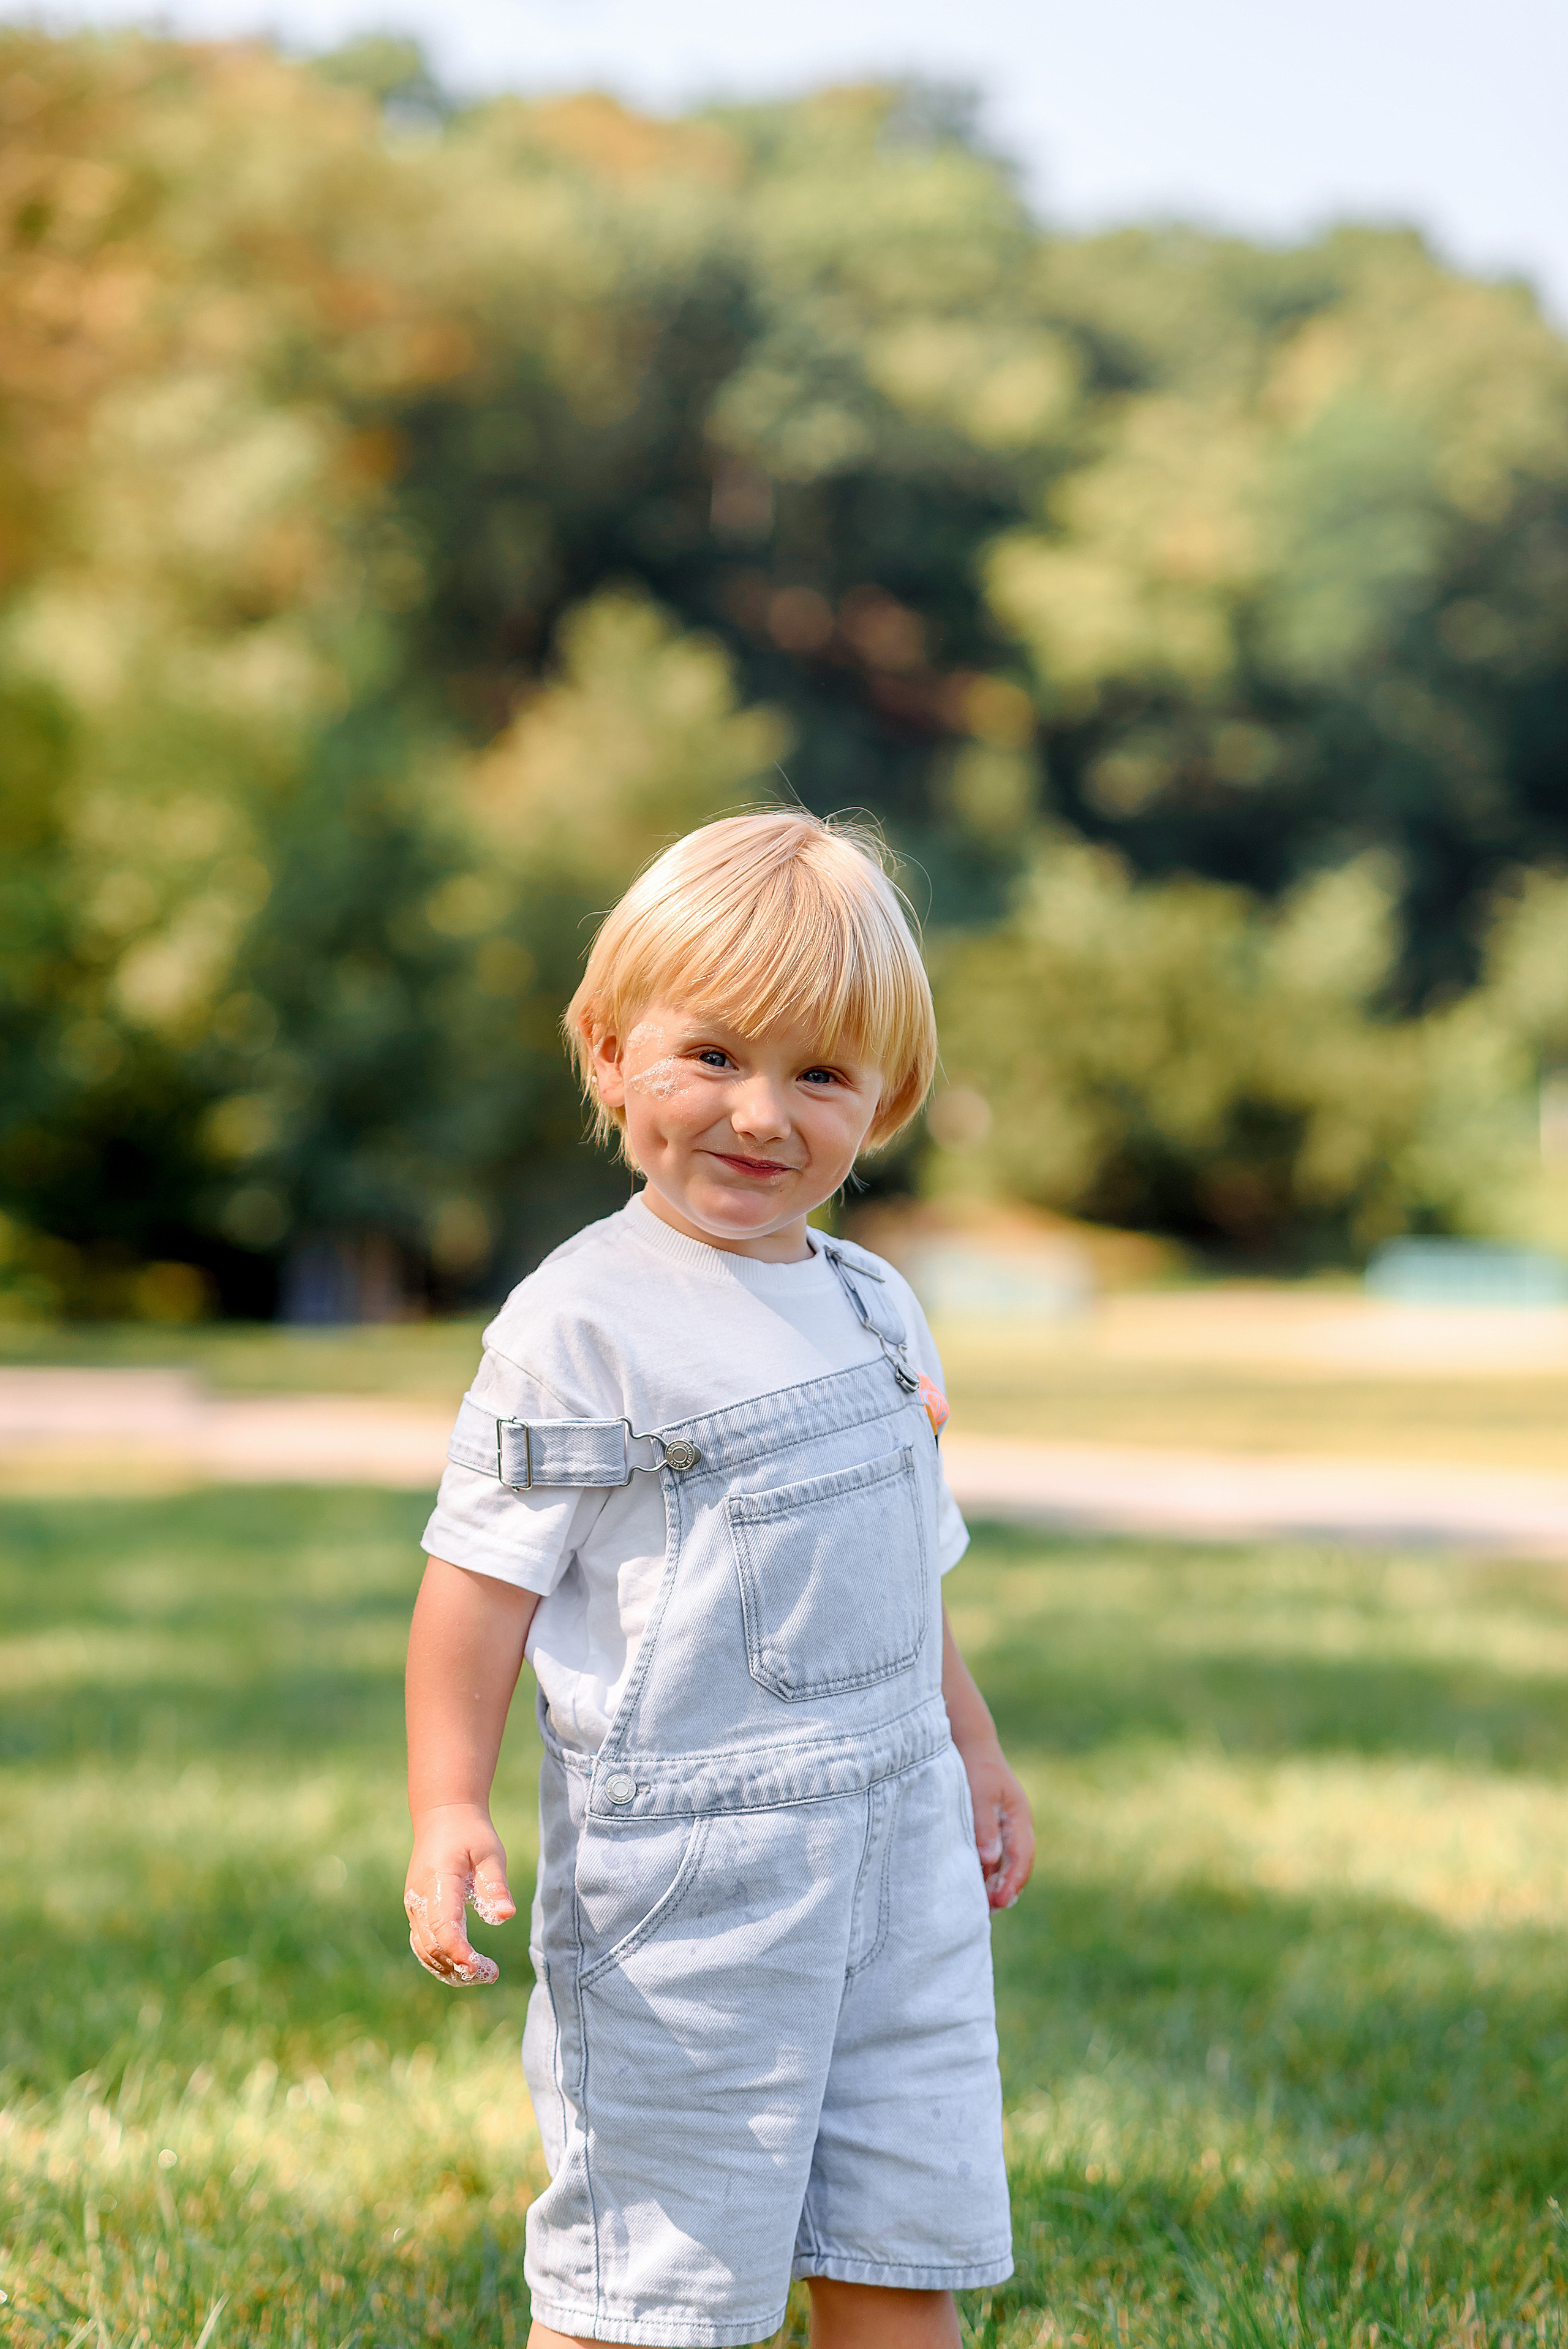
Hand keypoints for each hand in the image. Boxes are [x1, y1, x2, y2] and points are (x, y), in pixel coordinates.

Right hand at [403, 1802, 515, 1983]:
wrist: (443, 1817)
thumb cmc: (470, 1835)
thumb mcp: (490, 1852)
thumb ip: (495, 1884)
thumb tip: (506, 1915)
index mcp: (437, 1882)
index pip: (444, 1926)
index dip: (459, 1951)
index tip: (480, 1967)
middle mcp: (419, 1899)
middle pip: (433, 1945)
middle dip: (460, 1967)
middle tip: (492, 1974)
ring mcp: (414, 1907)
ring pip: (425, 1950)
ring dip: (450, 1969)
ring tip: (483, 1974)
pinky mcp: (417, 1912)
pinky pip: (423, 1944)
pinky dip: (441, 1961)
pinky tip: (464, 1968)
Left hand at [959, 1738, 1034, 1909]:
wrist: (971, 1744)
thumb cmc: (975, 1767)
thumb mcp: (980, 1793)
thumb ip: (985, 1825)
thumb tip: (991, 1859)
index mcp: (1019, 1817)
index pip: (1021, 1858)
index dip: (1011, 1882)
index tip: (998, 1902)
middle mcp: (1017, 1826)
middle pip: (1018, 1866)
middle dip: (1007, 1890)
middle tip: (990, 1911)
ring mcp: (1006, 1828)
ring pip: (1007, 1863)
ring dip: (997, 1884)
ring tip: (982, 1907)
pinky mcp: (992, 1828)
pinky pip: (995, 1857)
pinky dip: (988, 1873)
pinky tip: (975, 1885)